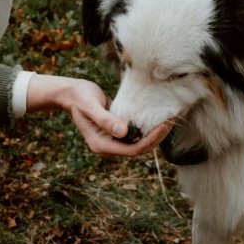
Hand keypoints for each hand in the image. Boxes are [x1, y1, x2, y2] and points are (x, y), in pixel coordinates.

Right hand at [26, 74, 171, 155]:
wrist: (71, 94)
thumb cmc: (80, 97)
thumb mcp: (90, 106)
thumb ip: (105, 119)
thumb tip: (122, 132)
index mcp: (101, 144)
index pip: (133, 149)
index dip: (151, 140)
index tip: (164, 125)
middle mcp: (108, 147)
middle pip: (139, 149)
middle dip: (157, 137)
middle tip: (173, 121)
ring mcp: (112, 141)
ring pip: (139, 144)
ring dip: (155, 134)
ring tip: (169, 120)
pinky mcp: (116, 134)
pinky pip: (136, 136)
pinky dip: (148, 129)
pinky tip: (158, 119)